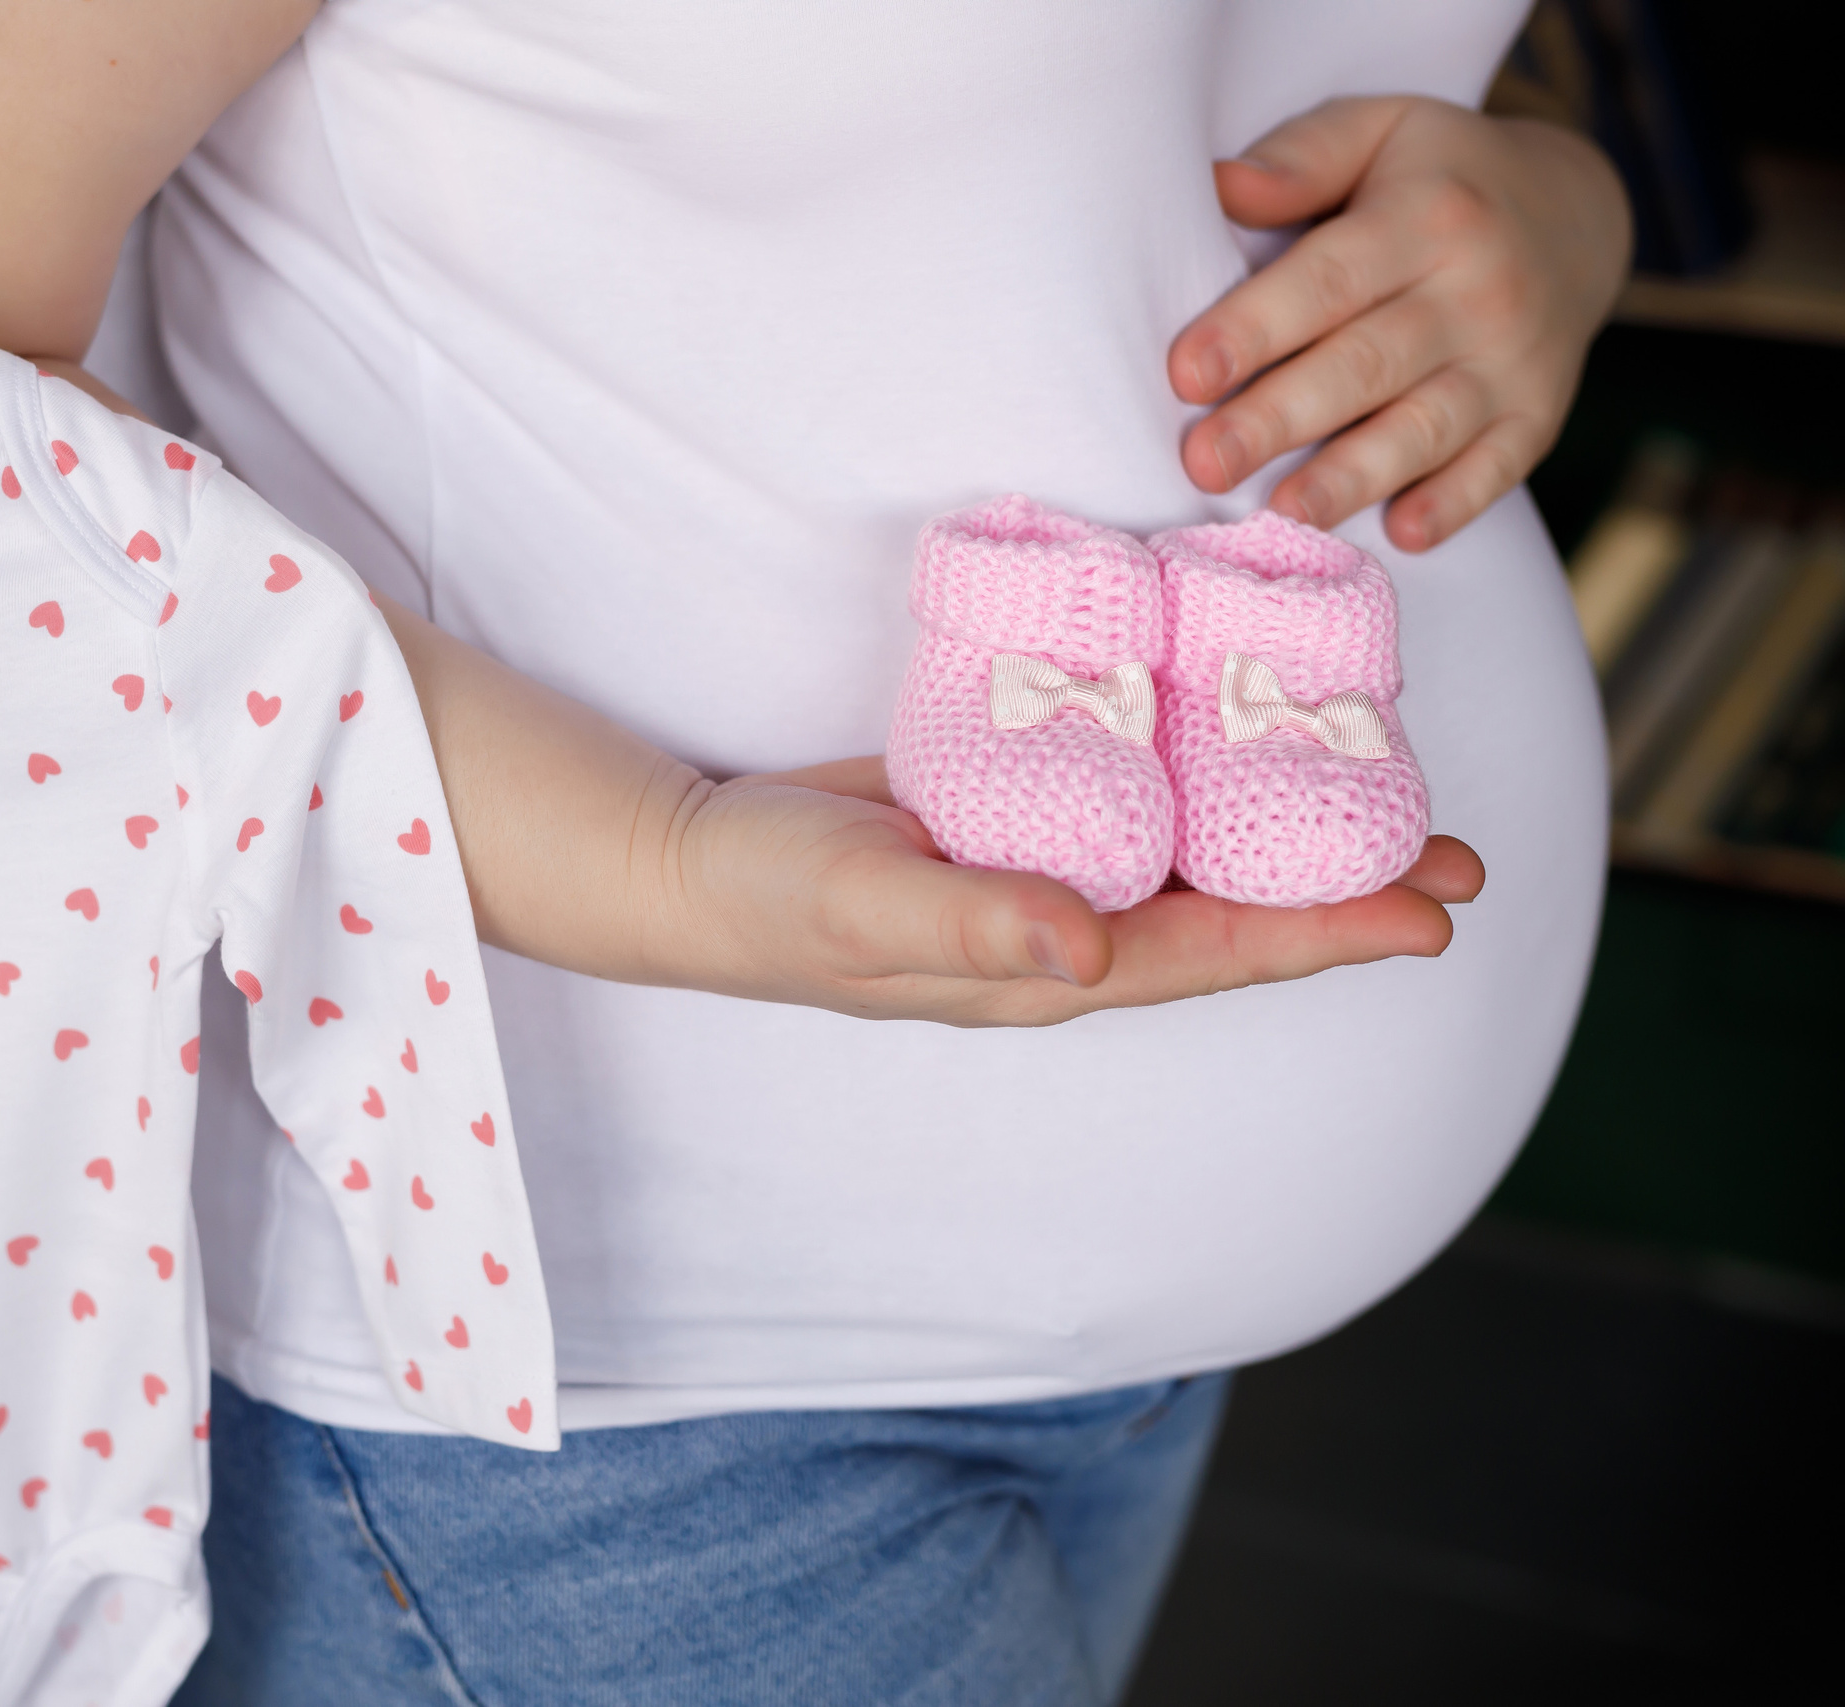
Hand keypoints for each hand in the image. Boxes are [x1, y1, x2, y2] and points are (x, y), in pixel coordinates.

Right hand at [659, 757, 1481, 1026]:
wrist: (687, 860)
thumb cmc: (768, 895)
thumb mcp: (860, 902)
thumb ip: (973, 922)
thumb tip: (1097, 946)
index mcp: (1047, 966)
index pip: (1214, 952)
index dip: (1328, 929)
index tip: (1433, 908)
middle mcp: (1065, 932)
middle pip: (1233, 915)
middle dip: (1347, 889)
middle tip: (1459, 857)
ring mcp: (1042, 879)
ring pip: (1196, 865)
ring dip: (1291, 837)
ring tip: (1387, 803)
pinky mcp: (1016, 821)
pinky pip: (1137, 809)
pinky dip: (1205, 783)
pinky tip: (1243, 746)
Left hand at [1168, 95, 1629, 552]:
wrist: (1574, 214)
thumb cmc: (1437, 179)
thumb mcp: (1380, 131)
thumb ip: (1301, 158)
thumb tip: (1219, 184)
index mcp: (1428, 216)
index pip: (1330, 279)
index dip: (1257, 328)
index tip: (1187, 373)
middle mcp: (1479, 291)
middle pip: (1366, 364)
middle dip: (1281, 418)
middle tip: (1206, 463)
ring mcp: (1513, 361)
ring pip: (1425, 427)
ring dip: (1352, 477)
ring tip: (1283, 514)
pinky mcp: (1538, 415)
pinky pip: (1499, 468)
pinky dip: (1454, 503)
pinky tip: (1403, 531)